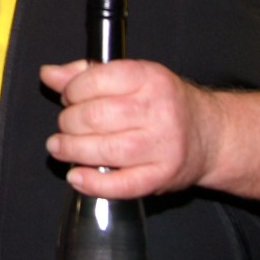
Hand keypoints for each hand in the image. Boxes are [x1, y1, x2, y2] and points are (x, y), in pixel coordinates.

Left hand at [40, 59, 223, 198]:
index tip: (68, 98)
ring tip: (60, 148)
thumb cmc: (165, 104)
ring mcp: (162, 146)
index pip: (95, 81)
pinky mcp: (161, 176)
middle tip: (66, 125)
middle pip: (95, 117)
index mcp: (149, 78)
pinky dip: (93, 183)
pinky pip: (122, 184)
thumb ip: (87, 74)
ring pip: (105, 150)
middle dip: (68, 122)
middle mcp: (158, 110)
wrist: (210, 135)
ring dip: (72, 150)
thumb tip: (49, 74)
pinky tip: (77, 177)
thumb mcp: (132, 77)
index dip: (71, 91)